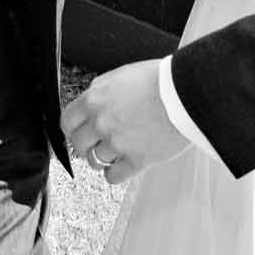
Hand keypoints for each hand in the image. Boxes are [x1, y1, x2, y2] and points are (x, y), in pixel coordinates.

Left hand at [62, 60, 189, 183]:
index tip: (79, 133)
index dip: (73, 129)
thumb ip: (101, 94)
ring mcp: (117, 142)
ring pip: (95, 161)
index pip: (67, 122)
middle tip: (99, 144)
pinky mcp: (136, 160)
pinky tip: (124, 165)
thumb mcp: (121, 77)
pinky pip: (112, 177)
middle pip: (79, 144)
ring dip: (104, 158)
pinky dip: (115, 173)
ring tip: (118, 151)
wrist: (187, 92)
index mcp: (95, 98)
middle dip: (87, 145)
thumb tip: (90, 106)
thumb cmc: (160, 80)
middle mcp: (101, 121)